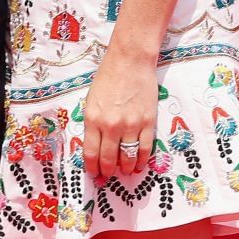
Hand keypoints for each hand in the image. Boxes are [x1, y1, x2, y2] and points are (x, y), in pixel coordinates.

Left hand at [80, 54, 157, 178]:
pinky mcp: (147, 122)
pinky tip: (138, 165)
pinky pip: (144, 149)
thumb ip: (93, 124)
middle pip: (108, 159)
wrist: (130, 61)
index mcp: (93, 119)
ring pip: (127, 157)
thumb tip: (96, 146)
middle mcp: (111, 125)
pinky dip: (141, 160)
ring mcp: (131, 125)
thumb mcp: (91, 100)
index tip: (94, 175)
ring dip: (125, 169)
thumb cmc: (108, 78)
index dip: (93, 169)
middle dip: (107, 172)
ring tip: (124, 172)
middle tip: (108, 177)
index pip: (91, 154)